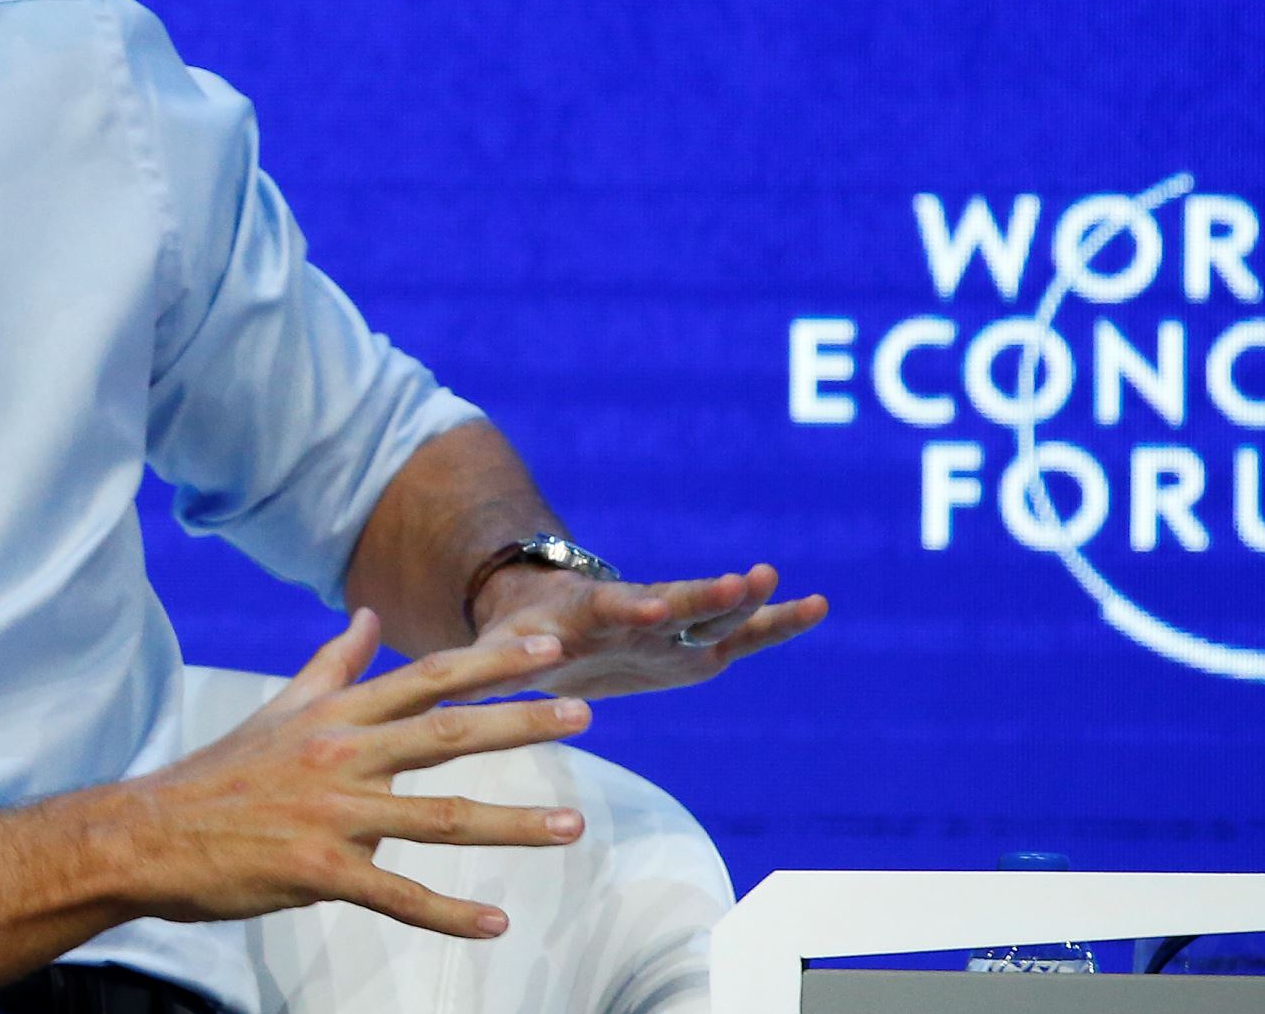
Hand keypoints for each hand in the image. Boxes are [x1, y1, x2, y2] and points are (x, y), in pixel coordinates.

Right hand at [119, 609, 589, 938]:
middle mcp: (342, 754)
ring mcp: (333, 814)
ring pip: (440, 817)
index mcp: (337, 714)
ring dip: (513, 823)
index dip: (491, 662)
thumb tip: (368, 618)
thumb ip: (332, 665)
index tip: (549, 647)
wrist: (147, 835)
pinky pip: (396, 894)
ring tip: (572, 826)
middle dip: (520, 722)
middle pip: (447, 733)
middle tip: (584, 711)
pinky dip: (448, 913)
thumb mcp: (279, 709)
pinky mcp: (318, 872)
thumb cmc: (219, 774)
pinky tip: (495, 922)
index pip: (428, 677)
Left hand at [470, 561, 826, 699]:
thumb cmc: (515, 638)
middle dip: (708, 594)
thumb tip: (446, 686)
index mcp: (589, 613)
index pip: (614, 606)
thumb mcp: (490, 652)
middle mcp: (637, 612)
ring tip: (794, 589)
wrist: (548, 618)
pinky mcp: (692, 649)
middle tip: (747, 578)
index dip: (633, 607)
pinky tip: (818, 606)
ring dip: (751, 604)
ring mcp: (670, 629)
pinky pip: (740, 636)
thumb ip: (478, 668)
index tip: (654, 604)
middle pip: (678, 601)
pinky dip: (776, 624)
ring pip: (717, 615)